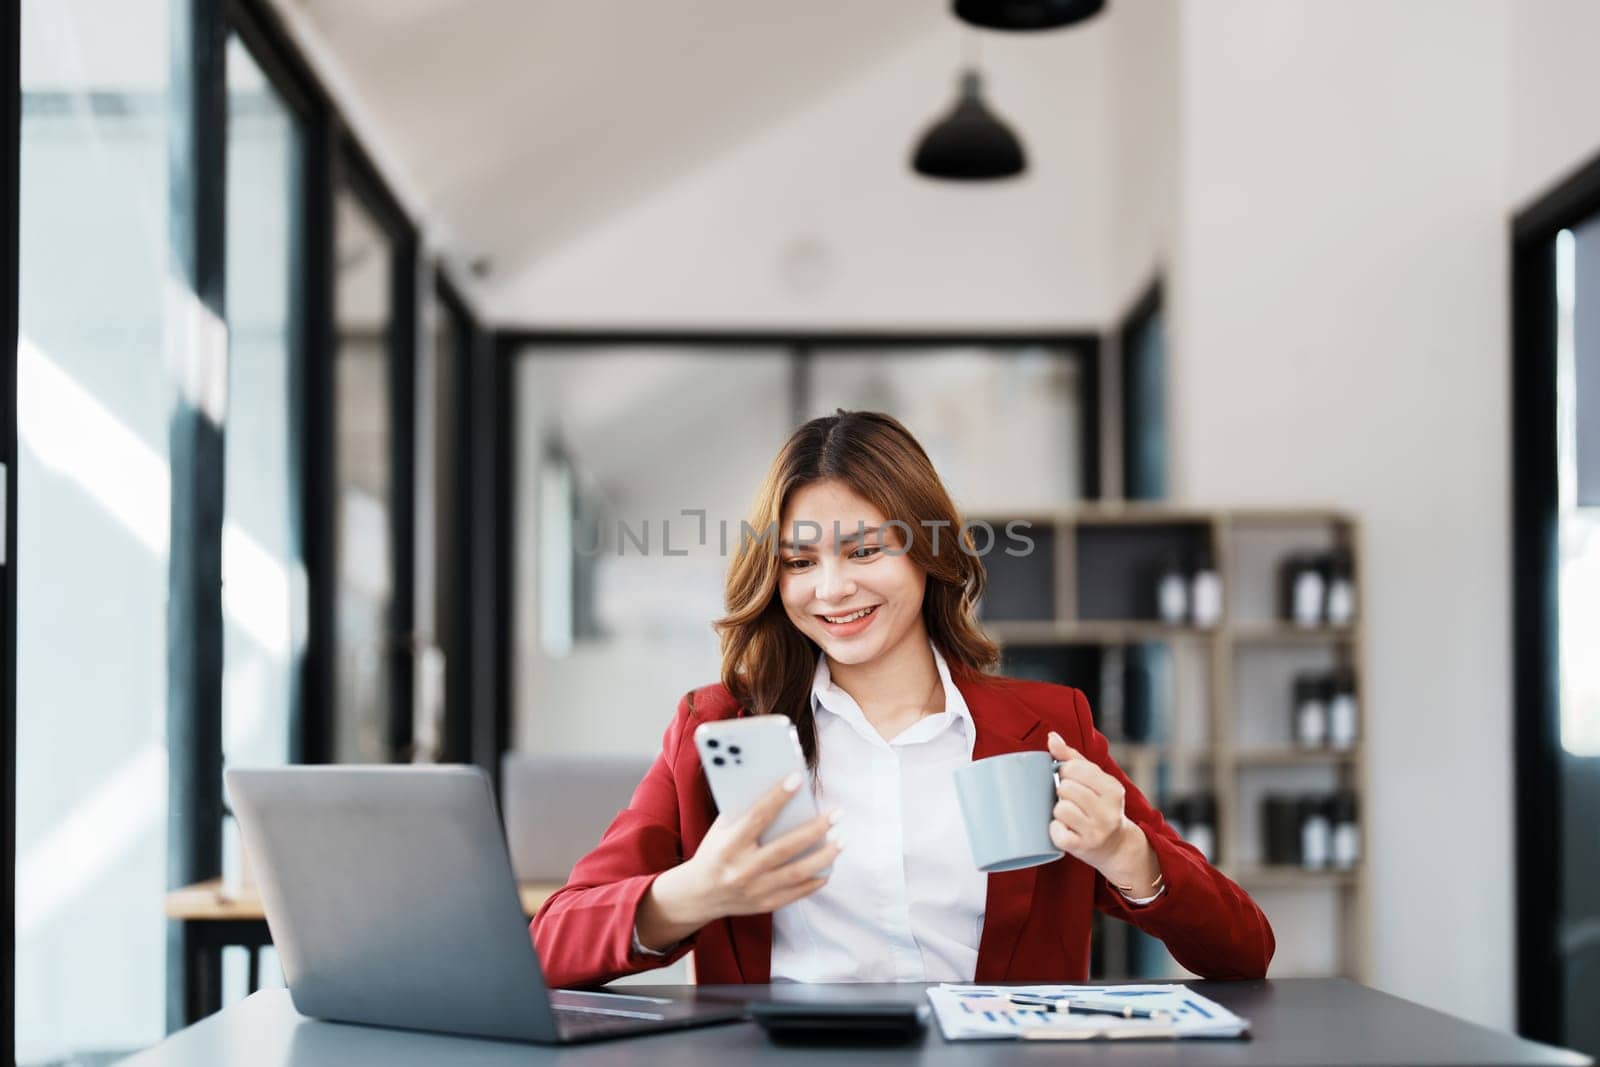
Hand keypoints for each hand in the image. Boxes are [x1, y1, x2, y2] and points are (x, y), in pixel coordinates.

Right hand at [636, 773, 841, 949]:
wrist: (697, 895)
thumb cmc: (713, 852)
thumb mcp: (720, 830)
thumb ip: (744, 813)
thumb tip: (779, 790)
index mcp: (729, 845)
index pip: (757, 817)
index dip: (778, 797)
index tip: (798, 779)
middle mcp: (742, 869)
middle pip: (786, 847)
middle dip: (815, 829)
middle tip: (837, 814)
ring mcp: (754, 890)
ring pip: (797, 873)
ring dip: (823, 856)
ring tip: (841, 840)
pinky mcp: (764, 905)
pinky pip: (796, 893)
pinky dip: (815, 880)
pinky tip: (828, 867)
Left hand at [1045, 731, 1157, 892]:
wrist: (1116, 846)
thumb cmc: (1100, 806)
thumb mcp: (1095, 780)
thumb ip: (1073, 757)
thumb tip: (1052, 737)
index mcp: (1113, 789)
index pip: (1073, 768)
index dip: (1065, 772)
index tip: (1071, 780)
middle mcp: (1108, 810)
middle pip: (1065, 788)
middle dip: (1062, 792)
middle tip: (1071, 800)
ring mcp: (1097, 831)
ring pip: (1060, 809)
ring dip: (1059, 811)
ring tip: (1070, 815)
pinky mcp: (1083, 848)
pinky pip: (1056, 832)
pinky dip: (1056, 831)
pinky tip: (1066, 830)